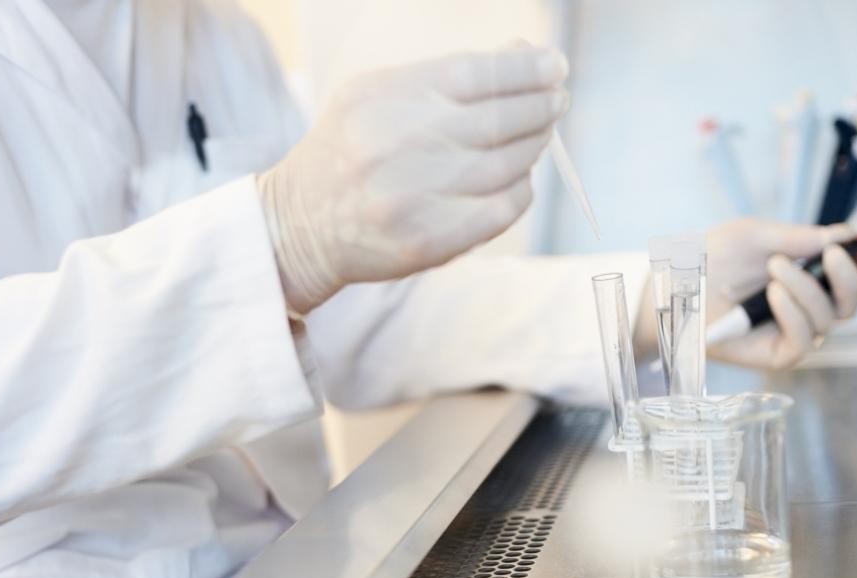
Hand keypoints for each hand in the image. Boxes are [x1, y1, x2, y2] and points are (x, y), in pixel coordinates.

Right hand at [258, 47, 569, 313]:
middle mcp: (399, 144)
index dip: (525, 68)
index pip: (476, 74)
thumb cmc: (351, 151)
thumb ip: (444, 79)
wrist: (300, 224)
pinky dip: (520, 189)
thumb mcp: (378, 96)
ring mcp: (415, 196)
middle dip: (541, 106)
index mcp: (385, 97)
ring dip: (535, 145)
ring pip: (507, 164)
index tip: (554, 65)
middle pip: (498, 119)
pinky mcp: (429, 240)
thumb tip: (523, 58)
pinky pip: (501, 209)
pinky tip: (518, 178)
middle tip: (557, 99)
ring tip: (541, 133)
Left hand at [703, 219, 856, 368]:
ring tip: (775, 267)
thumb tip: (849, 233)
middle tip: (832, 255)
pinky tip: (774, 295)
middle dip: (848, 278)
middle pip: (852, 303)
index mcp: (809, 279)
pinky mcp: (777, 354)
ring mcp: (793, 332)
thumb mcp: (758, 237)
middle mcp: (807, 307)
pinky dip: (795, 314)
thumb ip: (803, 237)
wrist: (676, 284)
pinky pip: (804, 340)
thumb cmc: (712, 259)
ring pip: (828, 318)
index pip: (855, 282)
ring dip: (807, 288)